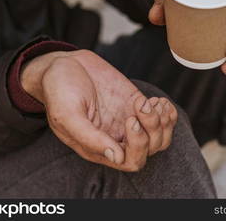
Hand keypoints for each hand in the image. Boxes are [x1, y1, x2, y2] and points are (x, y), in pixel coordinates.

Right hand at [21, 50, 177, 171]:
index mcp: (99, 147)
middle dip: (153, 131)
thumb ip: (90, 138)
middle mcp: (116, 137)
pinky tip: (157, 101)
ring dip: (163, 122)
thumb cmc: (59, 90)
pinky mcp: (135, 104)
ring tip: (152, 103)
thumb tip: (116, 157)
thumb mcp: (67, 115)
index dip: (138, 145)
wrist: (64, 64)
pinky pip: (160, 117)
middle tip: (142, 107)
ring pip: (159, 136)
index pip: (130, 161)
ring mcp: (128, 120)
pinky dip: (166, 112)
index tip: (130, 119)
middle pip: (150, 149)